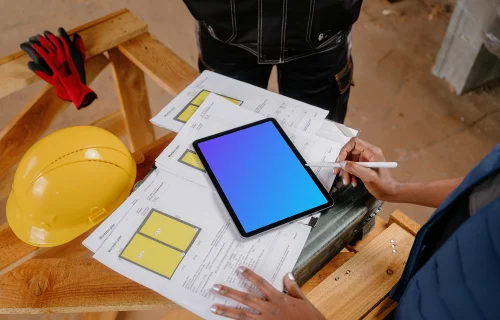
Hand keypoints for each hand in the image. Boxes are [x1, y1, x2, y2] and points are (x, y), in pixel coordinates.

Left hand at [210, 266, 324, 319]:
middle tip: (215, 287)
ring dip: (226, 311)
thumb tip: (288, 274)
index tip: (238, 269)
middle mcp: (269, 310)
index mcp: (279, 299)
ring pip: (242, 315)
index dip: (249, 275)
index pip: (260, 284)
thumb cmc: (310, 318)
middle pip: (245, 299)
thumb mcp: (303, 300)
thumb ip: (294, 288)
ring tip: (213, 307)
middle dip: (229, 292)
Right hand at [333, 138, 398, 200]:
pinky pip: (353, 166)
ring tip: (346, 181)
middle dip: (343, 162)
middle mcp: (369, 153)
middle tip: (337, 171)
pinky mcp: (364, 166)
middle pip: (350, 152)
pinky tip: (352, 181)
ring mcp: (366, 160)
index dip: (345, 150)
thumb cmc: (383, 185)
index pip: (354, 143)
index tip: (340, 161)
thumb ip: (354, 168)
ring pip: (350, 160)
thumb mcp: (368, 176)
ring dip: (346, 171)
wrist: (390, 192)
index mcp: (372, 152)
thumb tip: (342, 163)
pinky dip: (350, 174)